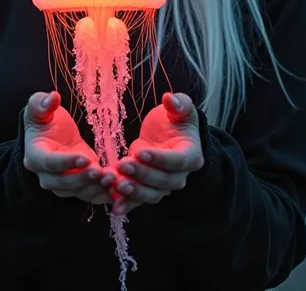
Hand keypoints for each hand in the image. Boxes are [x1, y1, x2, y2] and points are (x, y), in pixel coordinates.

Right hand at [23, 91, 116, 204]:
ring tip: (113, 178)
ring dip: (95, 187)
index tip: (85, 158)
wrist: (52, 136)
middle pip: (62, 183)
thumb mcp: (38, 107)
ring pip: (78, 191)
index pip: (49, 163)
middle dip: (82, 178)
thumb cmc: (45, 120)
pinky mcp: (78, 186)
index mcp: (35, 155)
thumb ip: (41, 103)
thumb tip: (53, 97)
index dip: (66, 162)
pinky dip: (104, 194)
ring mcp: (62, 184)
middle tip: (100, 171)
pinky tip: (119, 188)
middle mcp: (46, 175)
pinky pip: (90, 195)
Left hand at [112, 93, 204, 215]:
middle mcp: (180, 175)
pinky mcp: (148, 190)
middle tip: (122, 164)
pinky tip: (115, 206)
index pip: (177, 161)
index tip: (140, 151)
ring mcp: (164, 186)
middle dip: (142, 174)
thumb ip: (179, 104)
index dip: (159, 158)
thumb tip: (171, 99)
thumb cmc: (174, 120)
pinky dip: (128, 204)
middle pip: (163, 181)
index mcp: (190, 155)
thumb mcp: (180, 109)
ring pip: (151, 194)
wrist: (167, 135)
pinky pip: (139, 201)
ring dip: (134, 192)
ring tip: (116, 185)